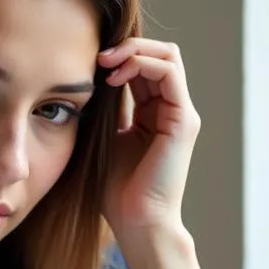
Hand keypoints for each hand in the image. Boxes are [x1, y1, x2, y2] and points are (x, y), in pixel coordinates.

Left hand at [98, 38, 200, 241]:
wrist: (136, 222)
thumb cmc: (116, 191)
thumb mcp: (104, 138)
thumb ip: (104, 110)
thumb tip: (85, 80)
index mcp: (154, 113)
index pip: (145, 65)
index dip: (119, 56)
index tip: (89, 64)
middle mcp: (172, 110)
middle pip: (160, 53)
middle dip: (127, 46)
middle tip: (97, 57)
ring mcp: (181, 114)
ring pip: (168, 55)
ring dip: (133, 51)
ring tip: (105, 64)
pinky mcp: (183, 120)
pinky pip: (168, 72)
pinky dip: (141, 64)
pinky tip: (115, 78)